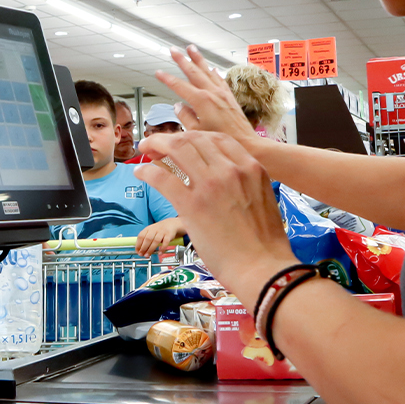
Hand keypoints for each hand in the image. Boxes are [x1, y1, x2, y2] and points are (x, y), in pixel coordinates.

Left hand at [134, 217, 184, 257]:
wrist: (172, 223)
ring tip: (148, 255)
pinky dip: (162, 248)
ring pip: (155, 241)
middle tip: (141, 254)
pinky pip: (165, 242)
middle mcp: (154, 229)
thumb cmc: (159, 229)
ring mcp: (162, 232)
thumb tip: (140, 249)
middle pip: (148, 239)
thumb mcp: (151, 231)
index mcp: (148, 229)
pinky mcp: (169, 235)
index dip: (138, 244)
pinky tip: (159, 253)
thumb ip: (146, 238)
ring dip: (151, 249)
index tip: (137, 251)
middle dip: (143, 248)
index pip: (141, 236)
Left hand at [135, 131, 297, 303]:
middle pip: (193, 139)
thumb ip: (244, 183)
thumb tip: (227, 182)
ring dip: (155, 147)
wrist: (262, 267)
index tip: (181, 142)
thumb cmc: (264, 241)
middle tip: (155, 145)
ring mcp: (211, 184)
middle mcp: (231, 169)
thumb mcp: (262, 198)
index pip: (217, 138)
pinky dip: (147, 171)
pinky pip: (162, 177)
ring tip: (145, 152)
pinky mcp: (191, 204)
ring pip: (176, 150)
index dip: (194, 136)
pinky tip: (141, 173)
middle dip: (170, 138)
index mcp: (251, 167)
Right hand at [155, 46, 258, 141]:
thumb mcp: (196, 131)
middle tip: (173, 50)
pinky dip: (214, 72)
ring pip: (208, 72)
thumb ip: (185, 117)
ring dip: (198, 59)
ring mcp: (222, 94)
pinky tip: (212, 68)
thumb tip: (179, 107)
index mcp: (202, 101)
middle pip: (194, 72)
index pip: (179, 86)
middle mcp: (213, 93)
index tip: (158, 72)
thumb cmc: (221, 140)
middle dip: (182, 60)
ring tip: (192, 49)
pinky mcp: (230, 98)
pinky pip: (220, 80)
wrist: (246, 144)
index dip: (167, 78)